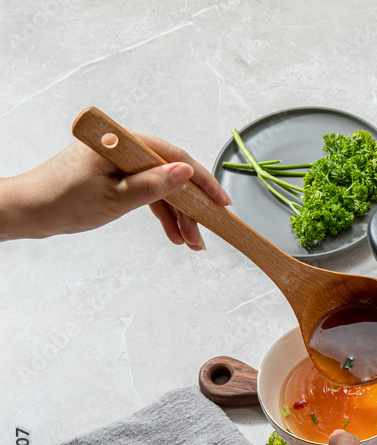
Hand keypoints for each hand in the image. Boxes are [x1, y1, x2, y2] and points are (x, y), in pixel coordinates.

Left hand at [0, 132, 229, 247]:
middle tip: (204, 232)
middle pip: (170, 173)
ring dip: (177, 214)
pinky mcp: (115, 175)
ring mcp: (120, 162)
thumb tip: (185, 171)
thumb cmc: (61, 201)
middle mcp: (124, 148)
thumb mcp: (116, 198)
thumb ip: (154, 185)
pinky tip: (172, 232)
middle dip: (190, 206)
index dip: (201, 180)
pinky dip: (159, 211)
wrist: (27, 211)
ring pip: (161, 186)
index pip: (174, 156)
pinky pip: (146, 191)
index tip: (220, 201)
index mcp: (123, 143)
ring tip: (189, 241)